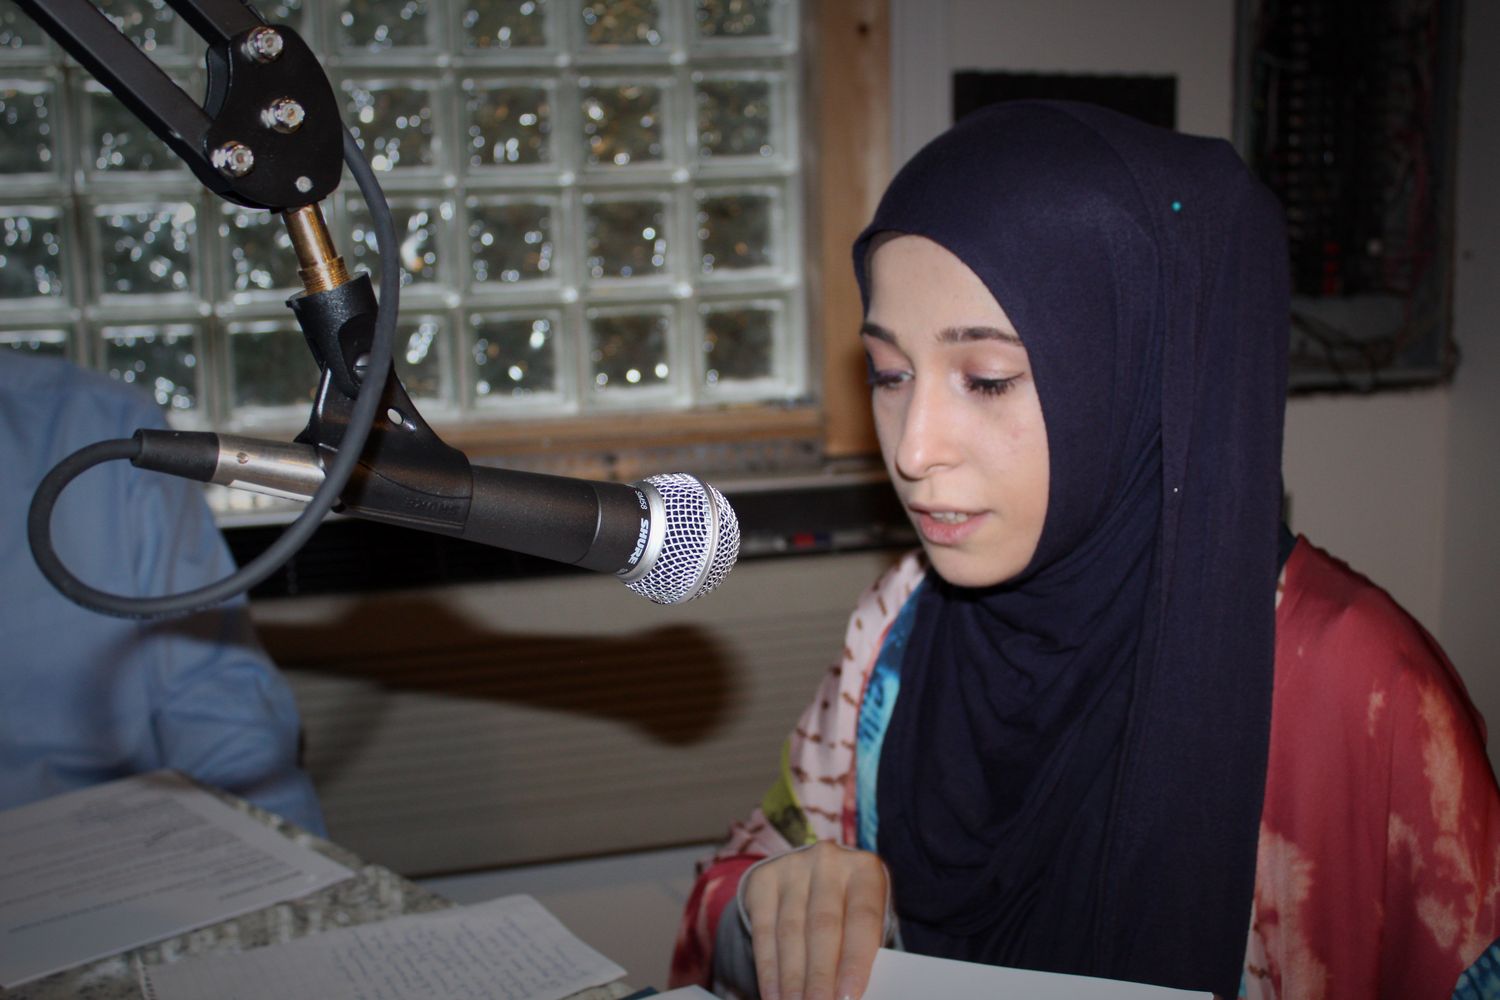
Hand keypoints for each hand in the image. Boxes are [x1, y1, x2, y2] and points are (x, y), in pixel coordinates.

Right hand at [742, 840, 888, 999]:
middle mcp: (828, 862)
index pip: (863, 919)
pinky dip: (769, 970)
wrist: (814, 875)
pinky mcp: (763, 880)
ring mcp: (793, 867)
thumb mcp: (864, 920)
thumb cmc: (849, 909)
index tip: (848, 997)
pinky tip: (774, 995)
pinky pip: (763, 932)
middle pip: (823, 927)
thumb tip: (847, 993)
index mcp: (865, 870)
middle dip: (820, 976)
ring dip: (792, 979)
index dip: (856, 961)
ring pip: (790, 932)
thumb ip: (861, 950)